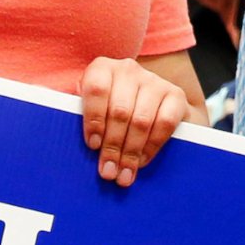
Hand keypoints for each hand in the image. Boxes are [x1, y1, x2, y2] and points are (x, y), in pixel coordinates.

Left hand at [79, 57, 187, 186]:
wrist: (153, 106)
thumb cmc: (111, 111)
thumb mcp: (92, 108)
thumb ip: (81, 116)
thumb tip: (68, 134)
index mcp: (102, 69)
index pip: (96, 88)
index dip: (94, 119)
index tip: (92, 146)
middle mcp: (127, 69)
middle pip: (119, 111)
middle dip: (112, 147)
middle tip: (108, 172)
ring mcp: (153, 80)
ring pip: (141, 120)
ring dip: (131, 153)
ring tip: (123, 175)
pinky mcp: (175, 94)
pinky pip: (164, 123)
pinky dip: (152, 146)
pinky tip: (142, 161)